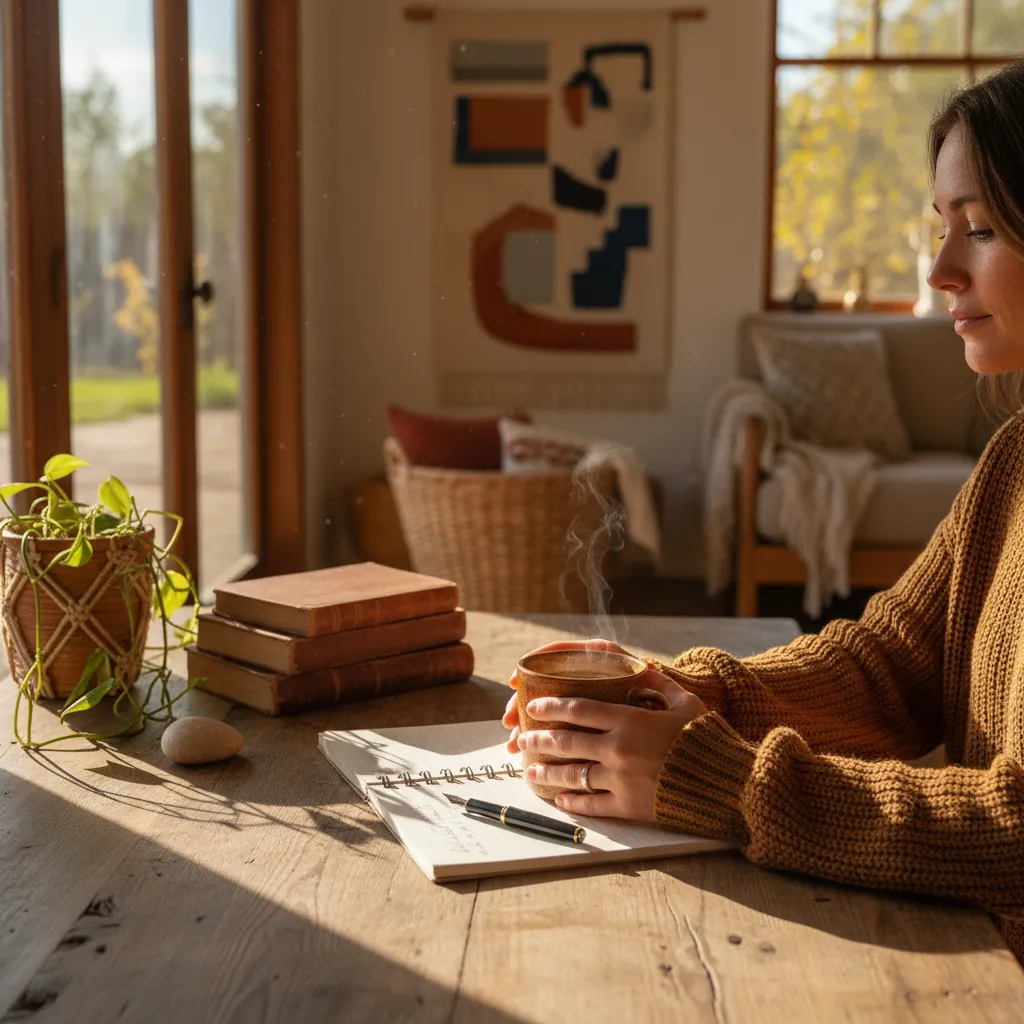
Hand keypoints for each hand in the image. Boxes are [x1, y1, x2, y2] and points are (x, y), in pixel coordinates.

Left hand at [501, 640, 706, 820]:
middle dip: (538, 738)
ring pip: (571, 774)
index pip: (577, 709)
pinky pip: (590, 803)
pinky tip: (559, 798)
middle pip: (565, 742)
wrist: (728, 784)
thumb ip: (658, 682)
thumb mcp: (685, 702)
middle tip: (522, 738)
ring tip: (530, 769)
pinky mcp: (628, 807)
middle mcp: (619, 749)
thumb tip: (638, 665)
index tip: (533, 706)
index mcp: (630, 720)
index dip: (550, 706)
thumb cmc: (707, 739)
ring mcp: (621, 780)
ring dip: (546, 771)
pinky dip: (570, 800)